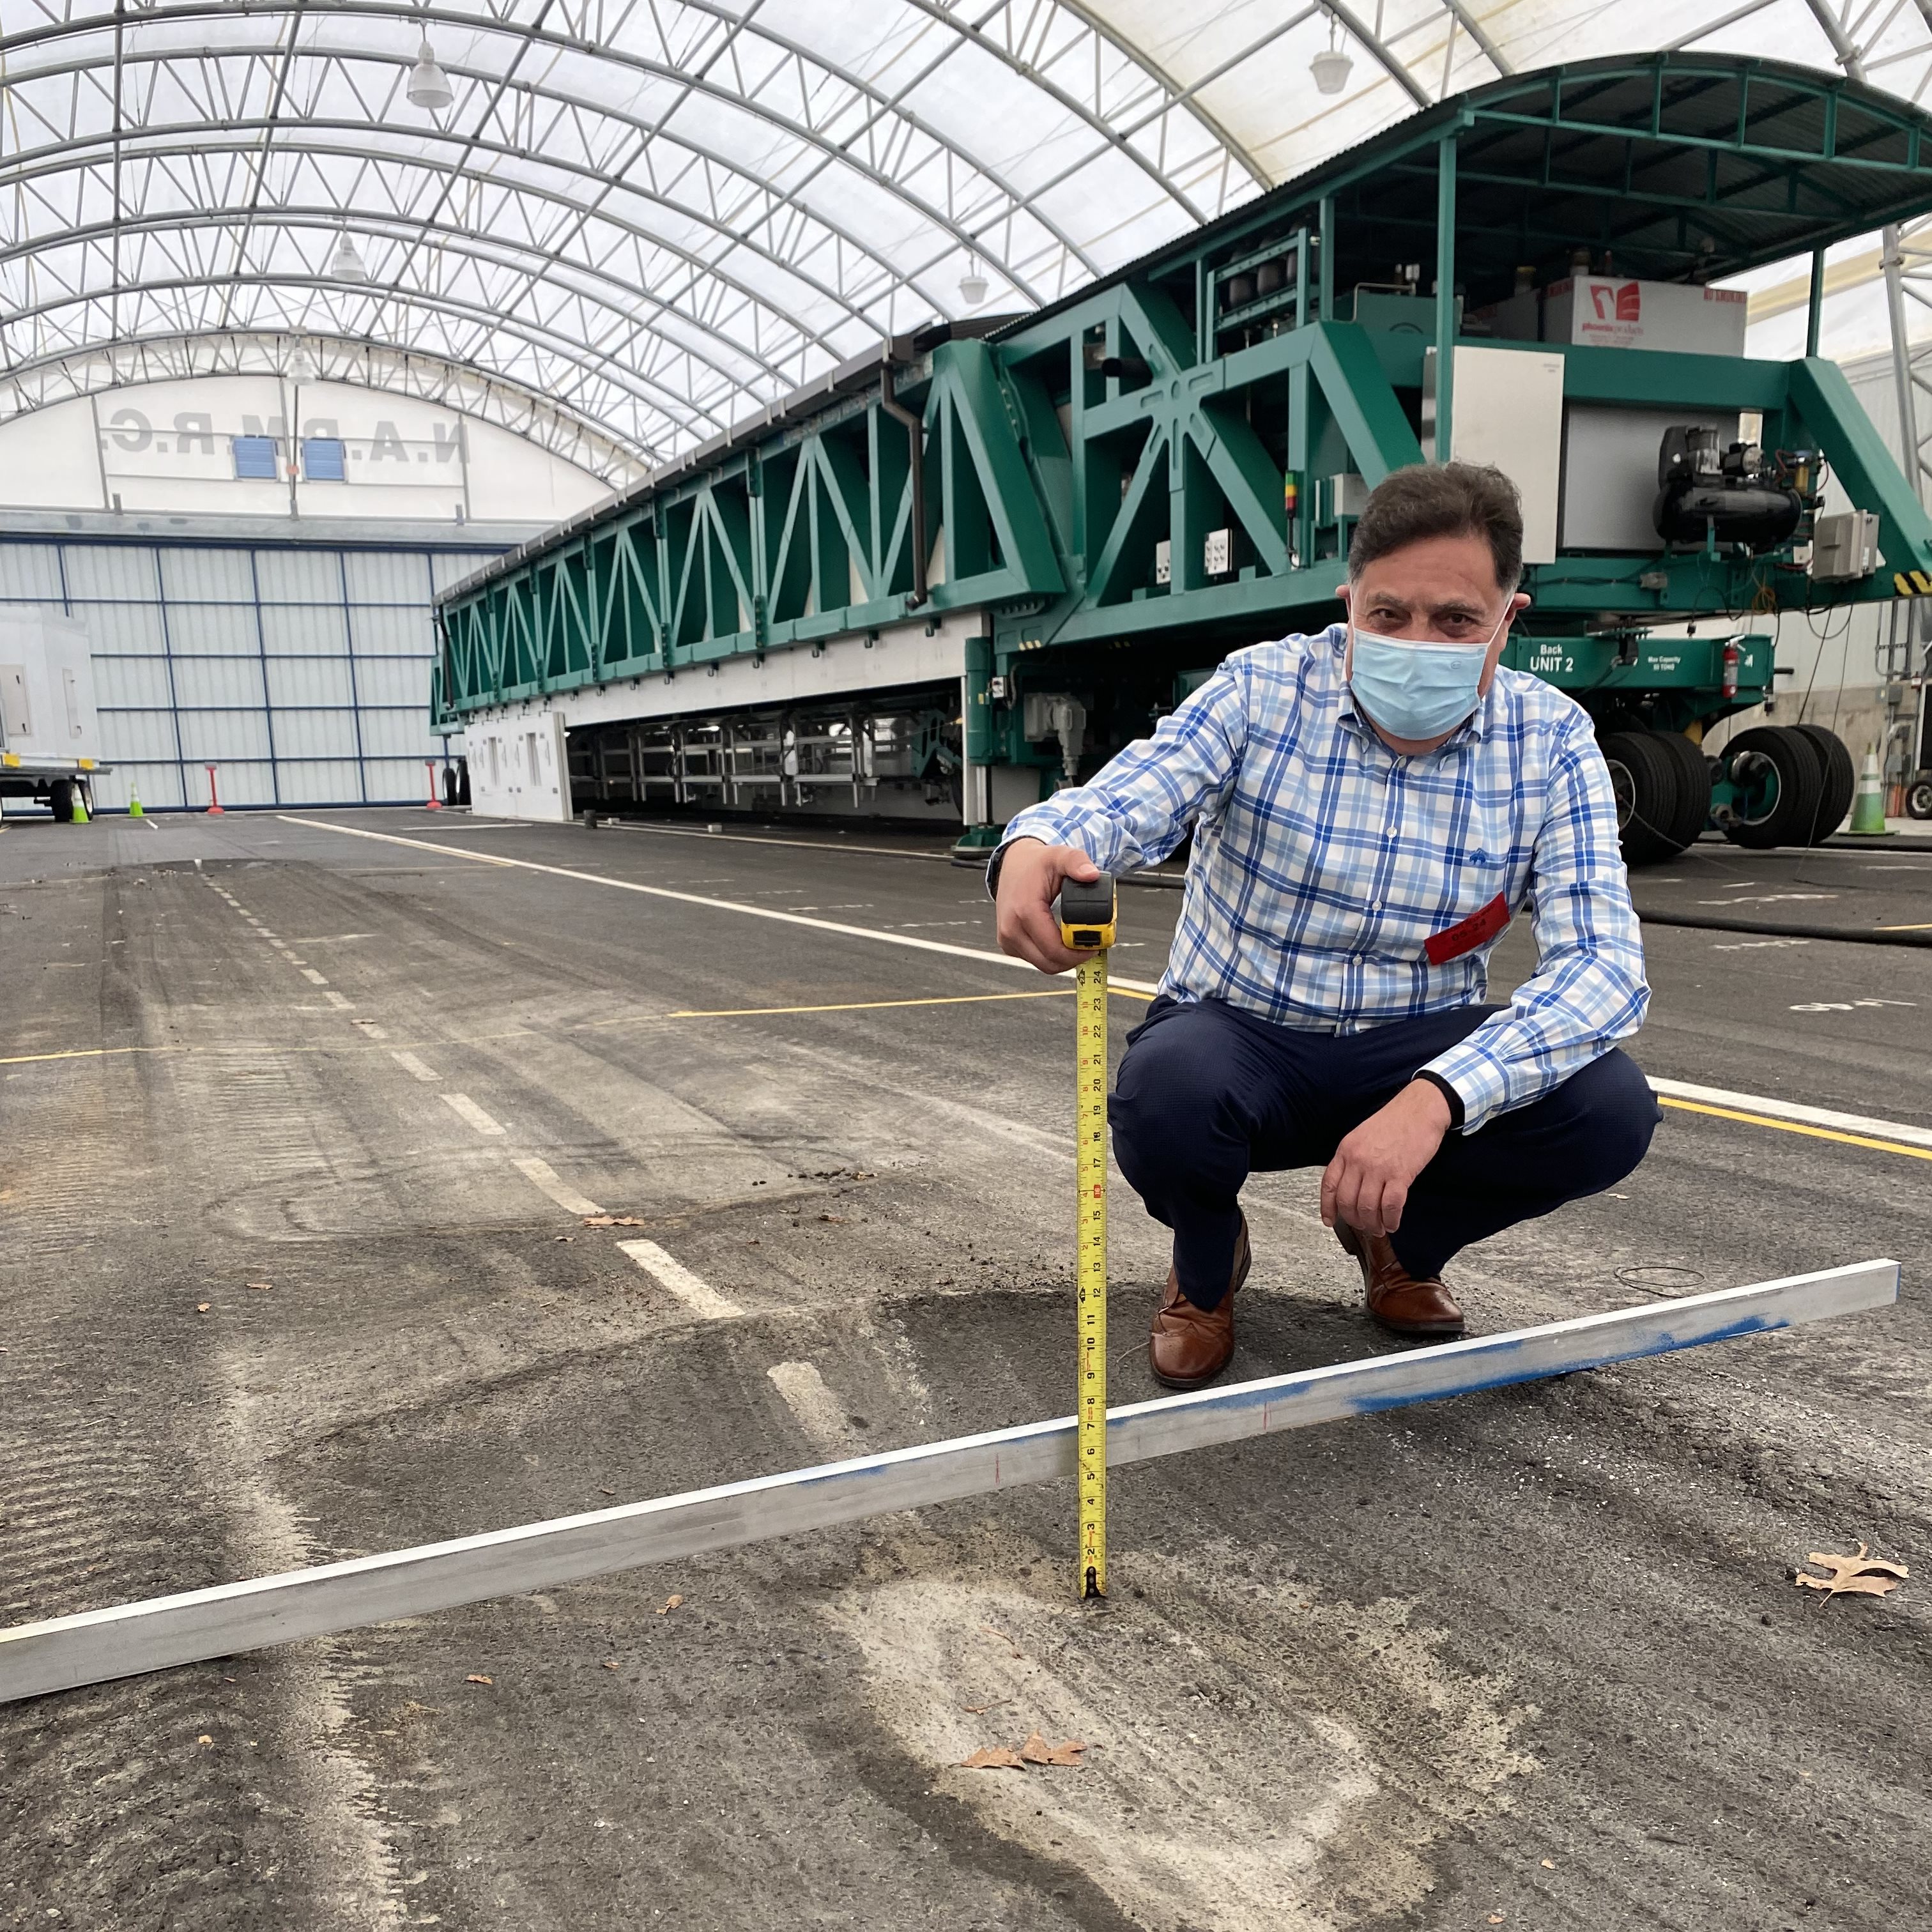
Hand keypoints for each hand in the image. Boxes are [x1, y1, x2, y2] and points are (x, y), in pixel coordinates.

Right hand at [994, 838, 1103, 974]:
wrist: (1012, 864)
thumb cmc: (1035, 864)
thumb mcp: (1059, 856)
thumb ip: (1077, 862)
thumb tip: (1092, 875)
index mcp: (1024, 911)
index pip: (1055, 949)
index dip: (1079, 953)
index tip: (1095, 946)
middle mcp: (1011, 928)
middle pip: (1050, 963)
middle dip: (1074, 959)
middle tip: (1091, 947)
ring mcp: (1007, 938)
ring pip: (1043, 965)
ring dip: (1063, 960)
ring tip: (1078, 944)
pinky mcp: (1008, 944)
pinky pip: (1034, 960)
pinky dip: (1051, 956)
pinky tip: (1062, 942)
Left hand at [1320, 1079, 1452, 1238]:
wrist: (1420, 1108)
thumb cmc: (1395, 1121)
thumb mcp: (1362, 1135)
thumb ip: (1353, 1159)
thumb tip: (1350, 1186)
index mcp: (1346, 1150)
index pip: (1329, 1185)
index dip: (1327, 1207)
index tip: (1329, 1220)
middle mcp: (1358, 1160)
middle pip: (1347, 1201)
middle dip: (1354, 1220)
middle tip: (1363, 1227)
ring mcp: (1378, 1168)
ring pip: (1367, 1208)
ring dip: (1373, 1224)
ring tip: (1379, 1228)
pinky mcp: (1400, 1174)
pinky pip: (1391, 1206)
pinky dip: (1391, 1219)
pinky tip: (1393, 1223)